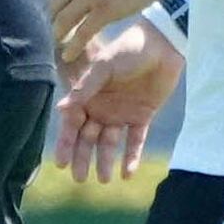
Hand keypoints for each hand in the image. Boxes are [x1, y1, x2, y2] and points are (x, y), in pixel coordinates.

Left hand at [44, 0, 158, 51]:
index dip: (43, 1)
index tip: (43, 13)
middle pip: (50, 4)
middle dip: (44, 20)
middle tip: (42, 34)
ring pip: (62, 20)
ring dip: (54, 35)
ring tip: (51, 46)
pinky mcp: (105, 10)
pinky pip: (83, 32)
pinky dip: (73, 46)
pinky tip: (67, 55)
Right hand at [54, 20, 182, 184]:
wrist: (163, 44)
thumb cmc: (129, 49)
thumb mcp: (104, 67)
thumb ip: (84, 89)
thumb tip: (60, 110)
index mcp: (87, 95)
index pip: (72, 124)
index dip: (66, 143)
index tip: (61, 163)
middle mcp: (101, 107)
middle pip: (88, 138)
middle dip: (82, 157)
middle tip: (80, 178)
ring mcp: (121, 113)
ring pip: (109, 143)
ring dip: (105, 161)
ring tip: (103, 179)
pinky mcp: (142, 116)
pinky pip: (135, 140)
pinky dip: (131, 157)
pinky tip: (127, 173)